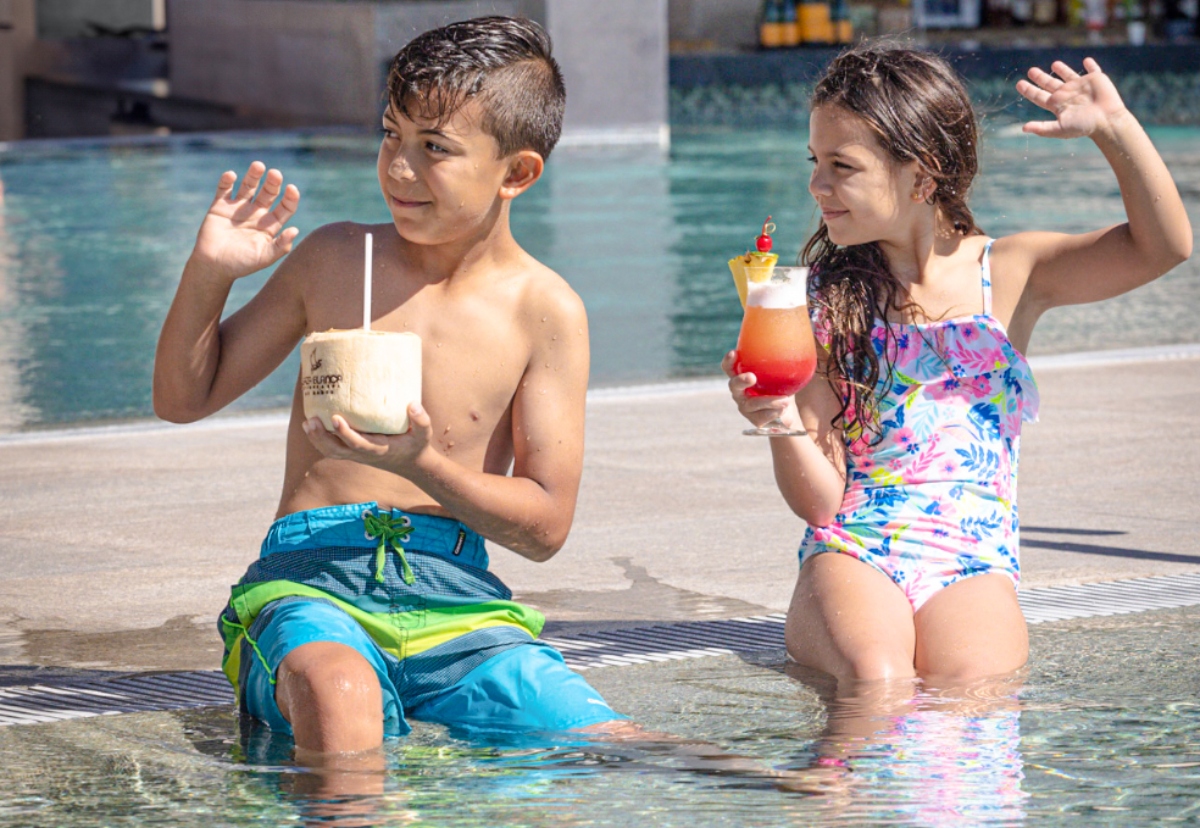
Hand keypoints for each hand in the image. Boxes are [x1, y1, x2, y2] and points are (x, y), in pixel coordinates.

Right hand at [192, 162, 300, 281]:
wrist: (213, 266)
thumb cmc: (241, 264)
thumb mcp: (264, 257)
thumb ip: (280, 246)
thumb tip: (295, 230)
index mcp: (269, 226)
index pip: (285, 208)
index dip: (290, 198)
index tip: (292, 189)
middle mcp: (256, 214)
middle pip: (268, 193)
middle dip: (273, 183)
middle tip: (275, 174)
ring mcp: (238, 209)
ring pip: (248, 186)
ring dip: (253, 175)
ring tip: (258, 165)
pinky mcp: (219, 207)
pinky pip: (224, 189)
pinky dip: (226, 181)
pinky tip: (231, 175)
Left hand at [302, 403, 433, 475]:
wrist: (411, 464)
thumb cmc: (416, 445)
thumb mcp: (424, 433)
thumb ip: (421, 420)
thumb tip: (413, 404)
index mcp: (379, 449)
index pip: (358, 444)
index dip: (345, 433)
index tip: (335, 418)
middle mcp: (364, 454)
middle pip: (337, 451)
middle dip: (322, 437)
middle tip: (311, 420)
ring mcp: (356, 454)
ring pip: (331, 452)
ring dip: (316, 439)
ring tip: (308, 422)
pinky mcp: (353, 452)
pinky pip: (332, 449)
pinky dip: (320, 440)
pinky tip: (312, 425)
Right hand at [721, 351, 799, 428]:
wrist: (787, 409)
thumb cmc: (781, 385)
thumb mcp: (782, 372)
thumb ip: (783, 360)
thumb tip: (798, 340)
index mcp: (742, 376)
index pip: (729, 368)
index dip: (728, 361)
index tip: (734, 353)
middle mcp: (739, 391)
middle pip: (734, 385)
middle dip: (741, 380)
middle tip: (752, 377)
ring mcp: (745, 407)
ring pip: (752, 404)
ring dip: (769, 401)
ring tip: (785, 400)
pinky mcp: (753, 420)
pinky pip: (761, 417)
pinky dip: (773, 412)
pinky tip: (782, 410)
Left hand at [1016, 58, 1128, 140]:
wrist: (1107, 120)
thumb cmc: (1084, 126)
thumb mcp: (1060, 128)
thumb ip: (1042, 128)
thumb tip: (1023, 128)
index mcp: (1058, 105)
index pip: (1039, 96)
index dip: (1029, 90)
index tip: (1019, 84)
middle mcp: (1067, 94)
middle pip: (1049, 84)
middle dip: (1040, 77)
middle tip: (1031, 70)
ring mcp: (1081, 86)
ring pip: (1068, 75)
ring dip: (1062, 69)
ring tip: (1054, 64)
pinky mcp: (1096, 79)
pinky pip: (1093, 70)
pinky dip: (1091, 65)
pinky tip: (1087, 61)